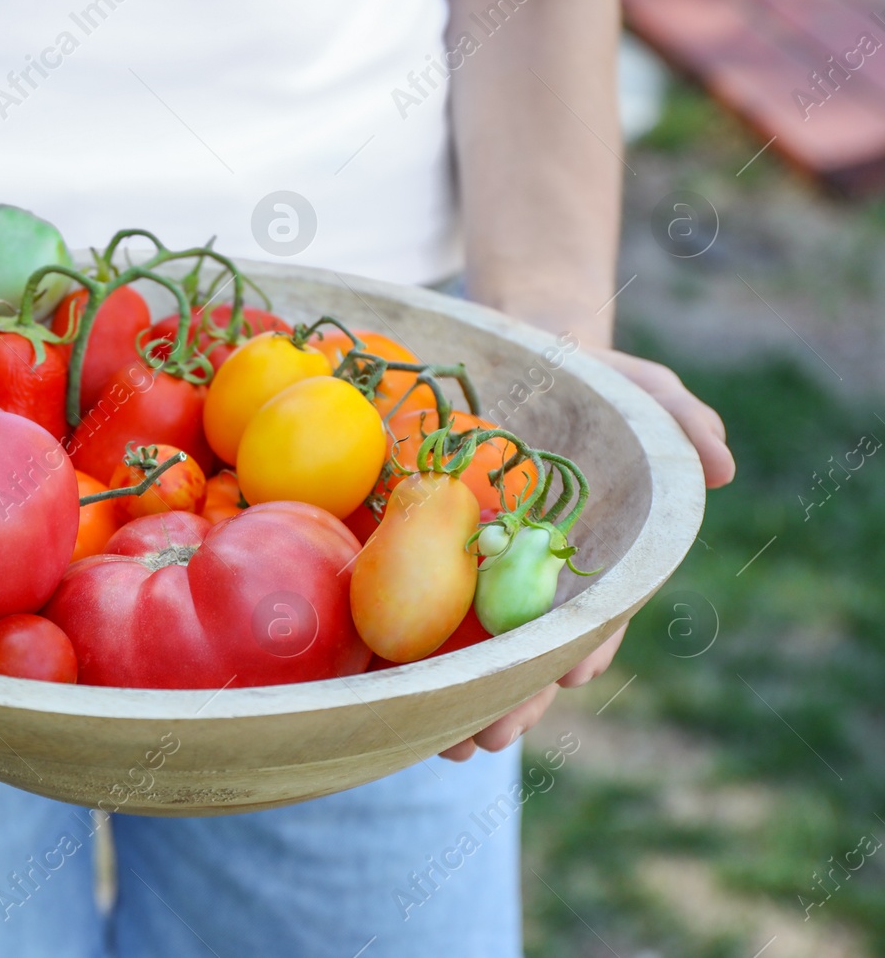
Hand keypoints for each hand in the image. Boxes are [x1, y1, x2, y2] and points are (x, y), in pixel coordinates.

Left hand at [438, 347, 734, 761]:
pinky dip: (410, 661)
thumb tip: (720, 468)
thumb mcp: (646, 393)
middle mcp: (539, 578)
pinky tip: (389, 698)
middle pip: (529, 653)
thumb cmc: (596, 387)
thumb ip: (682, 424)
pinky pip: (420, 615)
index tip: (571, 674)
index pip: (594, 616)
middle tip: (492, 738)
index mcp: (592, 557)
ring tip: (446, 744)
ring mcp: (486, 576)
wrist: (525, 363)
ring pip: (478, 655)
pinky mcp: (434, 560)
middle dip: (514, 698)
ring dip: (462, 701)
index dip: (585, 647)